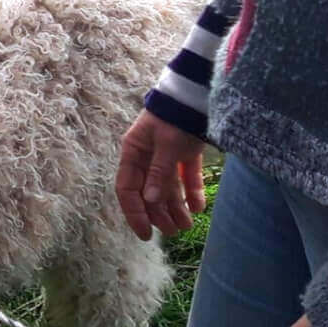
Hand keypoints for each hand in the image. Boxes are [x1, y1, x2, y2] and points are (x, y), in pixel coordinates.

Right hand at [116, 108, 207, 239]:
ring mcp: (165, 154)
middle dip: (160, 213)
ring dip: (176, 207)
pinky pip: (184, 176)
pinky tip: (199, 206)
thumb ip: (159, 173)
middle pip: (149, 191)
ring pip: (167, 187)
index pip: (127, 189)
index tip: (145, 234)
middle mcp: (146, 156)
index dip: (135, 213)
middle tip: (174, 231)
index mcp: (133, 152)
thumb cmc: (175, 117)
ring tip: (188, 225)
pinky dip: (191, 191)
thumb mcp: (167, 145)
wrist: (197, 92)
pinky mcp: (184, 152)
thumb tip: (150, 201)